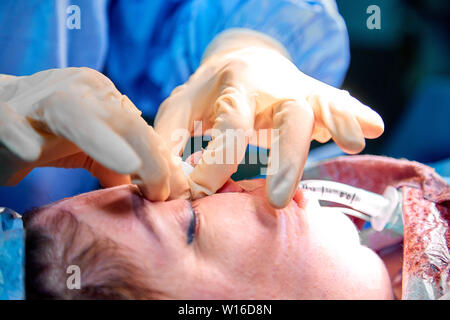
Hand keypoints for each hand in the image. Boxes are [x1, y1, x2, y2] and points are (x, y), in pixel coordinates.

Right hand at [0, 67, 188, 200]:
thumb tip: (150, 192)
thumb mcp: (90, 147)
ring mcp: (37, 99)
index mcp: (101, 96)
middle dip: (147, 156)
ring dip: (100, 140)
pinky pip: (8, 121)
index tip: (174, 192)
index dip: (160, 161)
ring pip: (73, 113)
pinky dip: (17, 134)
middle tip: (161, 192)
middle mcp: (75, 91)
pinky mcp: (1, 113)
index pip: (140, 129)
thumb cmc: (47, 131)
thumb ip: (116, 165)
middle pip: (120, 120)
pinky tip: (31, 151)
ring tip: (129, 165)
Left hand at [155, 29, 383, 207]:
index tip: (199, 193)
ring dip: (336, 123)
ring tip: (354, 143)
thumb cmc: (209, 94)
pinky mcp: (316, 97)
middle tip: (278, 200)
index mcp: (234, 86)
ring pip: (319, 107)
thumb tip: (167, 186)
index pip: (230, 128)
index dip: (215, 164)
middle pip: (287, 116)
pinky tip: (373, 128)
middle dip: (286, 157)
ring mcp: (298, 90)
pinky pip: (338, 103)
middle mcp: (271, 87)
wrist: (241, 61)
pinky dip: (354, 114)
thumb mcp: (180, 108)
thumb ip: (170, 142)